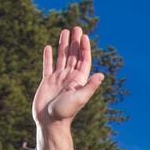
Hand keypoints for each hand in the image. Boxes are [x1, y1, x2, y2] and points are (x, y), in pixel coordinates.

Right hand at [32, 25, 104, 149]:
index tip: (84, 36)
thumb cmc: (66, 112)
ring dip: (63, 45)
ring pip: (61, 58)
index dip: (85, 48)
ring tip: (64, 31)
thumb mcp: (80, 98)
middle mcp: (69, 78)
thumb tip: (102, 75)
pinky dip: (48, 56)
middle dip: (75, 42)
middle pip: (73, 55)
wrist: (50, 122)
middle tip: (76, 27)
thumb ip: (90, 86)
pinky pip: (48, 66)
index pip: (83, 60)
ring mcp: (58, 79)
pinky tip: (49, 47)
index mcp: (79, 81)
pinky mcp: (47, 81)